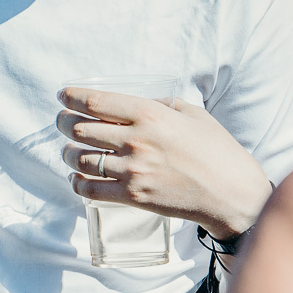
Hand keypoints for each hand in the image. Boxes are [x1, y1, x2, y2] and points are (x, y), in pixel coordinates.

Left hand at [56, 87, 272, 240]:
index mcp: (149, 114)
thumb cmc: (216, 150)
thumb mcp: (192, 113)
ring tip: (69, 150)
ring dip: (68, 153)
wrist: (231, 193)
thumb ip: (162, 104)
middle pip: (80, 129)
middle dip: (63, 122)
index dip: (72, 97)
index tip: (62, 95)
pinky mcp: (132, 197)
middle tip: (61, 121)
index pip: (96, 102)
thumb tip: (138, 103)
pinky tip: (77, 178)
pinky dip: (77, 182)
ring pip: (81, 159)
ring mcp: (132, 171)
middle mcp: (136, 140)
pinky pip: (90, 189)